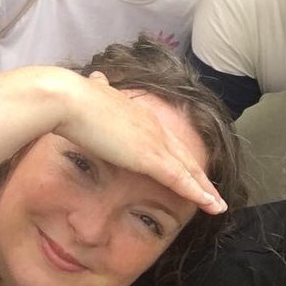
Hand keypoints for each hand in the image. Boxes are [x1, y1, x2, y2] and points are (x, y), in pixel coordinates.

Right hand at [56, 70, 226, 214]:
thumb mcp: (90, 94)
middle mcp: (154, 127)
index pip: (168, 142)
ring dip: (205, 190)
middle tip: (214, 193)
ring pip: (188, 171)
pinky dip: (198, 194)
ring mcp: (154, 142)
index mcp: (140, 115)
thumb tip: (97, 79)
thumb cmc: (71, 99)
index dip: (180, 158)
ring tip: (218, 206)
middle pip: (184, 157)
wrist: (67, 99)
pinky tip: (210, 205)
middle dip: (200, 176)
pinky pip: (180, 180)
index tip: (190, 171)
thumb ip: (98, 91)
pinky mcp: (150, 158)